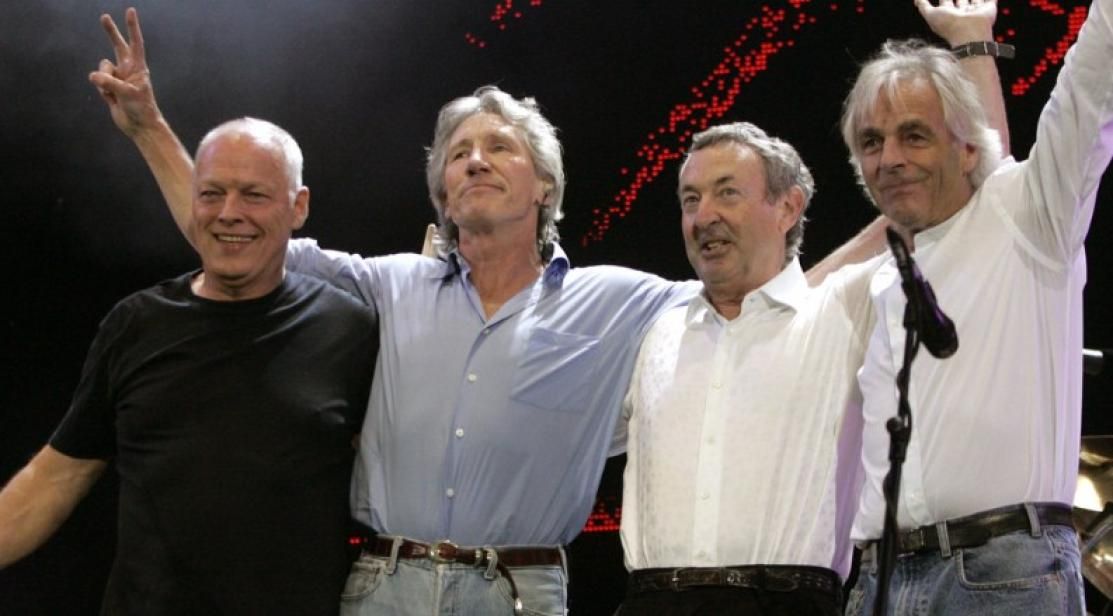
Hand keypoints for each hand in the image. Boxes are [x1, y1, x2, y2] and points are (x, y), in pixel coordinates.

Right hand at [88, 7, 162, 136]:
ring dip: (103, 79)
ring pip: (101, 68)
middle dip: (111, 32)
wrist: (139, 126)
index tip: (130, 11)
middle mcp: (128, 69)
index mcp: (138, 67)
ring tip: (113, 93)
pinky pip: (98, 82)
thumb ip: (110, 82)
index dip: (132, 27)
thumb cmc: (141, 108)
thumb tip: (93, 76)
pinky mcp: (109, 87)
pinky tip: (111, 99)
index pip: (135, 43)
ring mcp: (118, 77)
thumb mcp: (127, 93)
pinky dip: (101, 90)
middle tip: (104, 17)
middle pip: (117, 46)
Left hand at [914, 0, 996, 45]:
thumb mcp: (930, 14)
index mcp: (949, 14)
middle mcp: (963, 13)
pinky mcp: (989, 9)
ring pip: (974, 0)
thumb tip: (915, 0)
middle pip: (960, 0)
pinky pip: (990, 0)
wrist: (969, 33)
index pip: (946, 2)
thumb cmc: (948, 25)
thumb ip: (922, 5)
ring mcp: (976, 11)